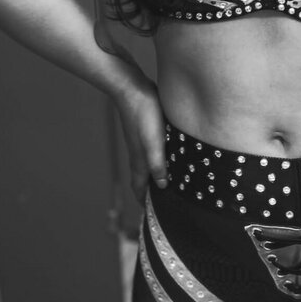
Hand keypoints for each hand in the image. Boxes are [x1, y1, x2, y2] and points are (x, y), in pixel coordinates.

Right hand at [110, 74, 167, 203]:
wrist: (131, 87)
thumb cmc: (143, 114)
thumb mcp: (153, 141)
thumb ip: (157, 164)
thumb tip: (163, 185)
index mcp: (139, 159)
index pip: (140, 187)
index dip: (144, 201)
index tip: (151, 215)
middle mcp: (138, 152)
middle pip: (143, 178)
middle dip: (151, 191)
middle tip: (163, 202)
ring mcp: (141, 140)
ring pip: (148, 163)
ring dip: (156, 174)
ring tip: (169, 181)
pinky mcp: (147, 128)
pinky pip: (153, 150)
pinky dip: (159, 158)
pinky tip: (170, 153)